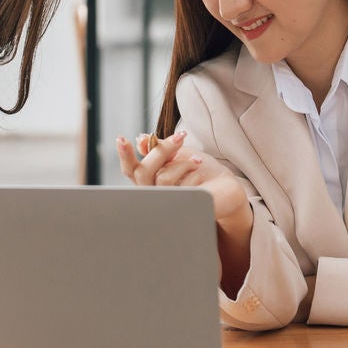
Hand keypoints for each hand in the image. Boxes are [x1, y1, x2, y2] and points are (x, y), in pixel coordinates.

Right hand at [115, 132, 248, 222]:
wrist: (226, 188)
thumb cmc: (200, 170)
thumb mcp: (178, 154)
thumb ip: (159, 149)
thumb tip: (141, 140)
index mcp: (150, 180)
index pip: (131, 170)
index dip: (124, 156)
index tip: (121, 139)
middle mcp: (154, 194)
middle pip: (143, 172)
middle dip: (162, 150)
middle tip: (181, 137)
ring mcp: (167, 205)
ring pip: (162, 179)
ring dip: (182, 163)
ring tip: (198, 161)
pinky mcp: (182, 210)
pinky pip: (180, 190)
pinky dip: (192, 176)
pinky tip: (200, 176)